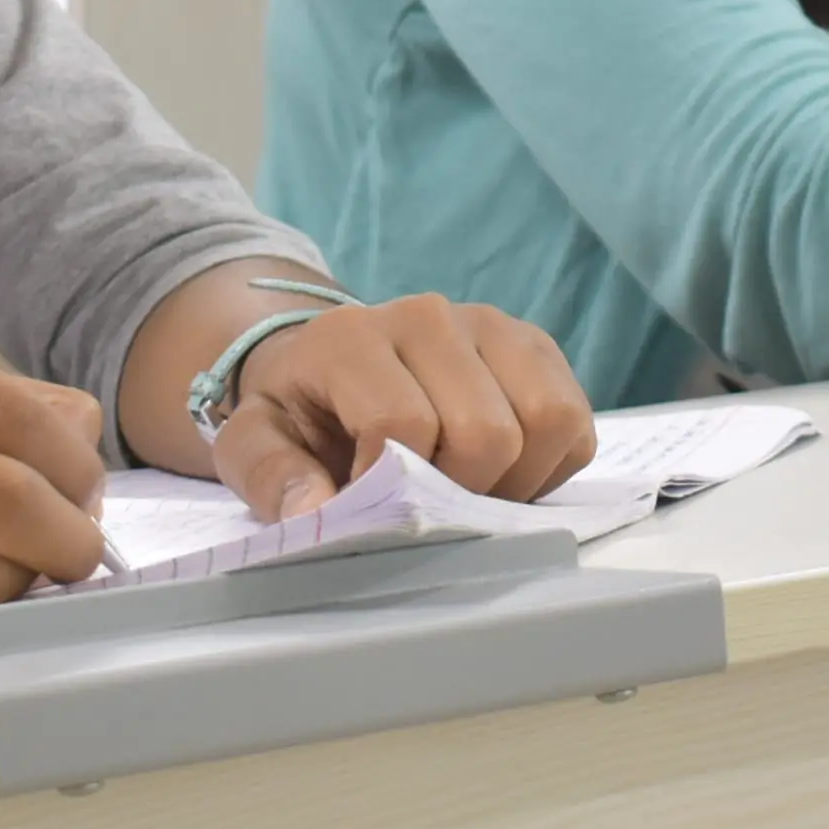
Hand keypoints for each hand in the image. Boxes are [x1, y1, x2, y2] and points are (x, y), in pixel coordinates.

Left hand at [203, 295, 596, 518]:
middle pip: (486, 433)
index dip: (394, 486)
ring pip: (546, 423)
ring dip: (514, 481)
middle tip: (425, 501)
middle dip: (461, 492)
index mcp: (353, 336)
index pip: (404, 424)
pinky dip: (548, 466)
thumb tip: (318, 513)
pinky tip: (499, 470)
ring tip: (466, 487)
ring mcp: (491, 324)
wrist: (327, 362)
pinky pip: (575, 422)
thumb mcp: (254, 444)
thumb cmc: (298, 412)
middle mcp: (429, 315)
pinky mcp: (535, 344)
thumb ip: (273, 477)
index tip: (369, 498)